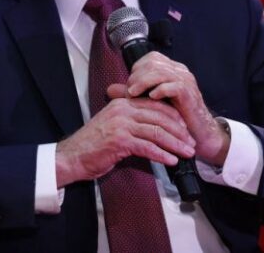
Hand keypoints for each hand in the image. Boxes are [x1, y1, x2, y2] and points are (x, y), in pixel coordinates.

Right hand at [55, 97, 195, 187]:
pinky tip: (172, 161)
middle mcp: (123, 109)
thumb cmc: (94, 143)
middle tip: (191, 142)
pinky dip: (162, 155)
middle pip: (160, 118)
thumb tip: (156, 126)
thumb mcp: (114, 124)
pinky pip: (147, 147)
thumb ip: (132, 120)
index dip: (175, 117)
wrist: (72, 156)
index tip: (186, 128)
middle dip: (180, 131)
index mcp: (123, 102)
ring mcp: (121, 124)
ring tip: (187, 153)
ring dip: (175, 144)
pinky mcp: (120, 141)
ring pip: (157, 132)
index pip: (156, 105)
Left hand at [107, 52, 229, 165]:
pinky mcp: (190, 93)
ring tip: (133, 95)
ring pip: (160, 71)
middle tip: (129, 92)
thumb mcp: (150, 104)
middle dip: (137, 76)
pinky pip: (173, 85)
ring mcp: (186, 80)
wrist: (198, 135)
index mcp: (171, 69)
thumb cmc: (174, 119)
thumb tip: (110, 89)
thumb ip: (131, 95)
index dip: (137, 70)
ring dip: (143, 82)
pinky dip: (160, 90)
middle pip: (153, 62)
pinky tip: (151, 98)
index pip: (150, 58)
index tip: (129, 86)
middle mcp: (179, 71)